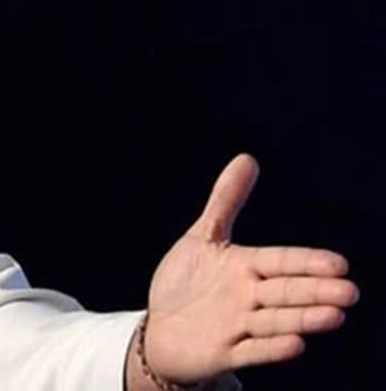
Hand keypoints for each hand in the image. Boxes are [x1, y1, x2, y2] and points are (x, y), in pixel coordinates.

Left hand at [141, 154, 358, 384]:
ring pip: (275, 321)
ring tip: (333, 316)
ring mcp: (237, 326)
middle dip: (315, 292)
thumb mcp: (203, 238)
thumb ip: (226, 201)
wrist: (160, 330)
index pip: (281, 262)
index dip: (306, 263)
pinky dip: (271, 349)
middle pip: (285, 293)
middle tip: (349, 292)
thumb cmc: (186, 283)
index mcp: (245, 267)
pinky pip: (250, 351)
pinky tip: (296, 345)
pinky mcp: (224, 353)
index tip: (339, 263)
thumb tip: (247, 158)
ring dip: (303, 319)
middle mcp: (247, 297)